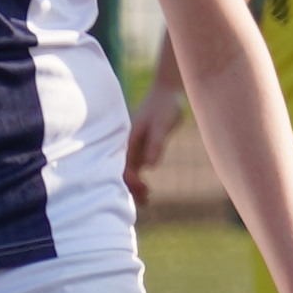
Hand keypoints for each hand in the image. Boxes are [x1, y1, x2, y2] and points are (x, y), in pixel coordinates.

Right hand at [123, 84, 185, 210]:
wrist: (169, 90)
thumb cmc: (165, 105)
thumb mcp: (162, 124)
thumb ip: (156, 144)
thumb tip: (150, 166)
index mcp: (129, 141)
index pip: (125, 169)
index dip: (132, 183)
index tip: (145, 190)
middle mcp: (128, 145)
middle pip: (123, 173)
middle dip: (130, 190)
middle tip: (145, 202)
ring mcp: (134, 146)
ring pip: (129, 172)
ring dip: (134, 187)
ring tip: (147, 200)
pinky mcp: (142, 146)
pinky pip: (136, 167)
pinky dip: (139, 180)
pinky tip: (147, 189)